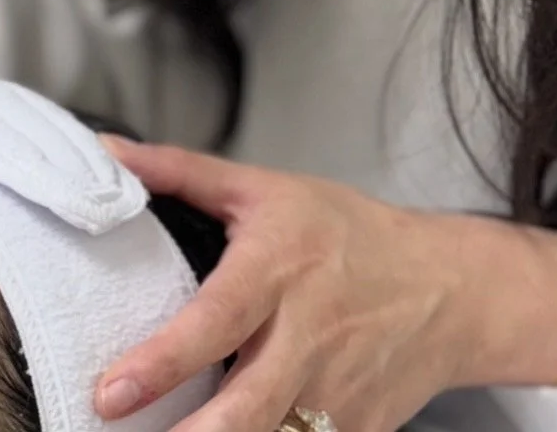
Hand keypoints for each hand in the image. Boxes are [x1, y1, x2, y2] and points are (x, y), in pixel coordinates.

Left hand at [94, 137, 488, 431]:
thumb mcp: (263, 188)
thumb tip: (108, 153)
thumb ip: (180, 172)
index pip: (216, 320)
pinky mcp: (356, 429)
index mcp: (279, 270)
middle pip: (247, 404)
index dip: (162, 360)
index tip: (111, 390)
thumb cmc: (345, 232)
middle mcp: (308, 336)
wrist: (448, 287)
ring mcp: (336, 392)